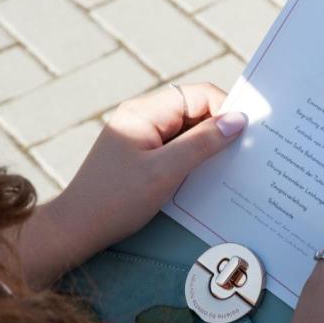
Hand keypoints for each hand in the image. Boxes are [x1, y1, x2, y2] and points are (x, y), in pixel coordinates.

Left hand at [18, 83, 244, 286]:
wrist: (76, 228)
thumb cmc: (116, 200)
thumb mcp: (165, 172)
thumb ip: (203, 144)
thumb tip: (238, 121)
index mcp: (145, 111)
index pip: (198, 95)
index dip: (225, 109)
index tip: (247, 135)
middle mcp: (144, 116)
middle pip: (195, 110)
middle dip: (220, 128)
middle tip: (245, 153)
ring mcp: (142, 135)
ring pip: (188, 130)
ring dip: (208, 146)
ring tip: (229, 166)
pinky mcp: (142, 154)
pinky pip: (177, 147)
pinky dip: (194, 158)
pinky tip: (206, 175)